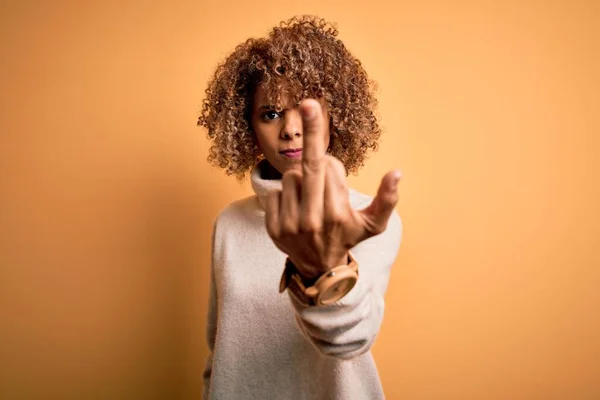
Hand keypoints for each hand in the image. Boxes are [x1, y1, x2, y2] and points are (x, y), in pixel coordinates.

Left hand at [265, 99, 400, 277]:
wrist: (319, 269)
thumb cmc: (348, 237)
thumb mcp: (373, 224)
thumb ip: (387, 199)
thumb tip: (397, 172)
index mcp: (337, 214)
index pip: (331, 169)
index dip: (333, 166)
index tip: (334, 169)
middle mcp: (312, 220)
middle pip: (309, 165)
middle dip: (312, 132)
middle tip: (309, 103)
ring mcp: (289, 224)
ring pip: (290, 177)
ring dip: (300, 179)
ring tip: (310, 198)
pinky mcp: (272, 227)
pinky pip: (275, 192)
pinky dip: (284, 194)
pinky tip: (295, 207)